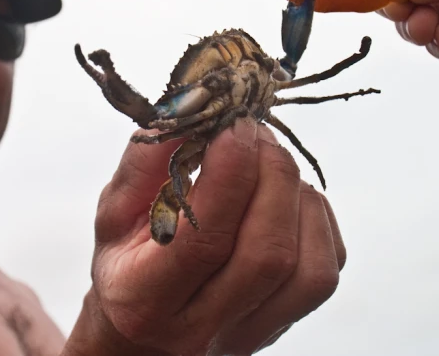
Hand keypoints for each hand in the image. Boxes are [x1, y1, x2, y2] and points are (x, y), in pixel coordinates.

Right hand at [64, 118, 344, 354]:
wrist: (144, 332)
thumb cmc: (128, 263)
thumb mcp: (114, 211)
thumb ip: (146, 161)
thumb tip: (191, 107)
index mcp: (146, 299)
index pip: (205, 240)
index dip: (229, 173)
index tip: (233, 124)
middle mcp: (203, 327)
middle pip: (267, 254)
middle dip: (270, 175)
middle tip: (252, 132)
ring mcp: (251, 331)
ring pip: (308, 268)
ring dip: (295, 195)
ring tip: (264, 163)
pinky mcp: (285, 322)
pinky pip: (325, 269)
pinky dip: (314, 217)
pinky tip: (284, 197)